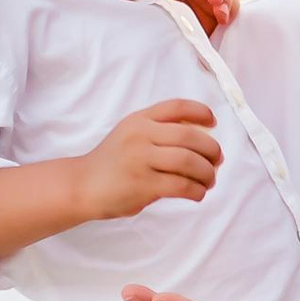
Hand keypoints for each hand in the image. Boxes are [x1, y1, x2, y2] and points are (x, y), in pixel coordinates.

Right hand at [76, 101, 221, 220]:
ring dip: (207, 173)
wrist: (82, 185)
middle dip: (211, 149)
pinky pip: (181, 185)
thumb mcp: (131, 135)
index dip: (201, 112)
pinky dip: (197, 190)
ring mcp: (141, 159)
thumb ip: (158, 132)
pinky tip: (197, 194)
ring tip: (209, 181)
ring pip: (189, 161)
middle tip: (217, 161)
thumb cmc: (113, 163)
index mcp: (139, 119)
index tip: (213, 123)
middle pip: (190, 136)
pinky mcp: (143, 184)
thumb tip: (203, 141)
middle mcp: (140, 135)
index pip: (177, 106)